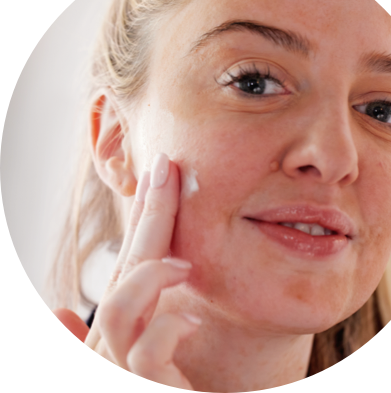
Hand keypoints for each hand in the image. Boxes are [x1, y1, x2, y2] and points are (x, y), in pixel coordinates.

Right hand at [50, 153, 199, 390]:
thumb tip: (54, 312)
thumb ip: (96, 339)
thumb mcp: (130, 364)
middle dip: (149, 215)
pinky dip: (164, 329)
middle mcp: (108, 343)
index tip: (159, 174)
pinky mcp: (138, 390)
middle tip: (164, 168)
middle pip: (127, 267)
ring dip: (148, 277)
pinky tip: (188, 316)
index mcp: (116, 328)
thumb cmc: (148, 387)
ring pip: (119, 311)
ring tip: (181, 265)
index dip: (144, 215)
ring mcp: (115, 369)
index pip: (131, 258)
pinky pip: (143, 356)